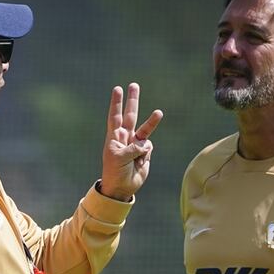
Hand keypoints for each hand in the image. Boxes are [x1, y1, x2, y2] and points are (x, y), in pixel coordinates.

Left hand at [99, 83, 163, 201]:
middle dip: (133, 100)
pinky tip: (139, 163)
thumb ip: (132, 148)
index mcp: (114, 137)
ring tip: (159, 112)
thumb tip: (145, 143)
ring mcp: (136, 145)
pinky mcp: (145, 153)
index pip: (115, 116)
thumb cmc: (114, 172)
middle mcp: (125, 137)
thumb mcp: (119, 158)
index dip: (117, 103)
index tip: (118, 89)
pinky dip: (146, 154)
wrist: (122, 188)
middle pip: (130, 115)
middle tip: (134, 85)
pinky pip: (148, 147)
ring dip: (152, 121)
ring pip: (145, 129)